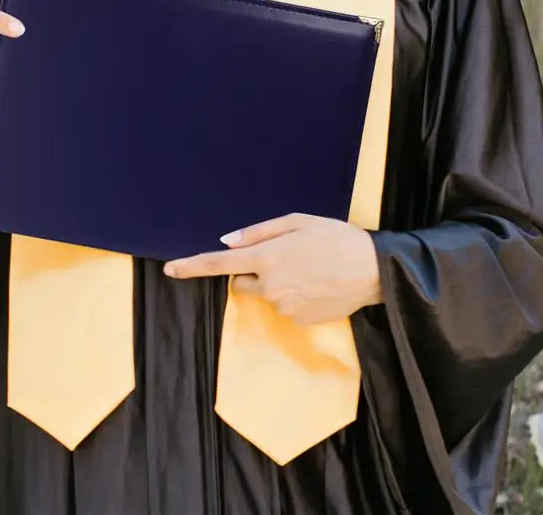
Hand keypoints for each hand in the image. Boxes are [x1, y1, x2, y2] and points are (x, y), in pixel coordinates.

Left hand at [164, 213, 381, 324]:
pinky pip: (284, 307)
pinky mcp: (299, 321)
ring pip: (264, 295)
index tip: (169, 269)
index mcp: (266, 257)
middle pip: (241, 282)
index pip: (218, 264)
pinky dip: (293, 297)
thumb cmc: (335, 237)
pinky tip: (316, 285)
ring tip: (307, 269)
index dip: (191, 266)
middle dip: (251, 272)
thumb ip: (258, 232)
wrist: (374, 270)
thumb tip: (227, 242)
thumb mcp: (297, 222)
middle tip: (282, 258)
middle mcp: (270, 286)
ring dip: (274, 284)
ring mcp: (284, 307)